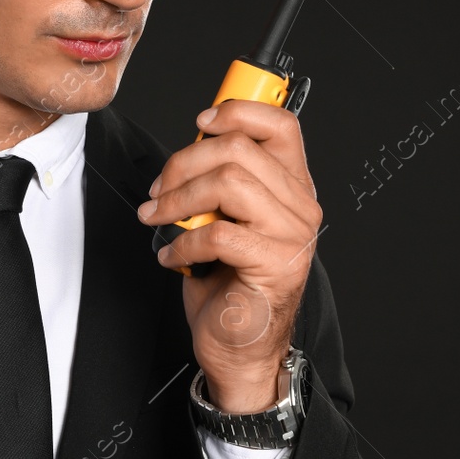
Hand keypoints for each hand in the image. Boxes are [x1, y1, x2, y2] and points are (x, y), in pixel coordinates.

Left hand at [137, 99, 322, 412]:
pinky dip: (183, 242)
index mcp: (292, 187)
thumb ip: (222, 179)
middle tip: (159, 190)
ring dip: (179, 199)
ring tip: (159, 219)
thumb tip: (192, 145)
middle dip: (184, 163)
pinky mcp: (276, 265)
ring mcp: (292, 236)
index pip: (282, 125)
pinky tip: (173, 256)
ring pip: (228, 183)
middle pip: (240, 149)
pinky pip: (218, 233)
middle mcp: (300, 206)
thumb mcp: (226, 218)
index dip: (238, 112)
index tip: (200, 122)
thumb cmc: (230, 282)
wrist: (241, 346)